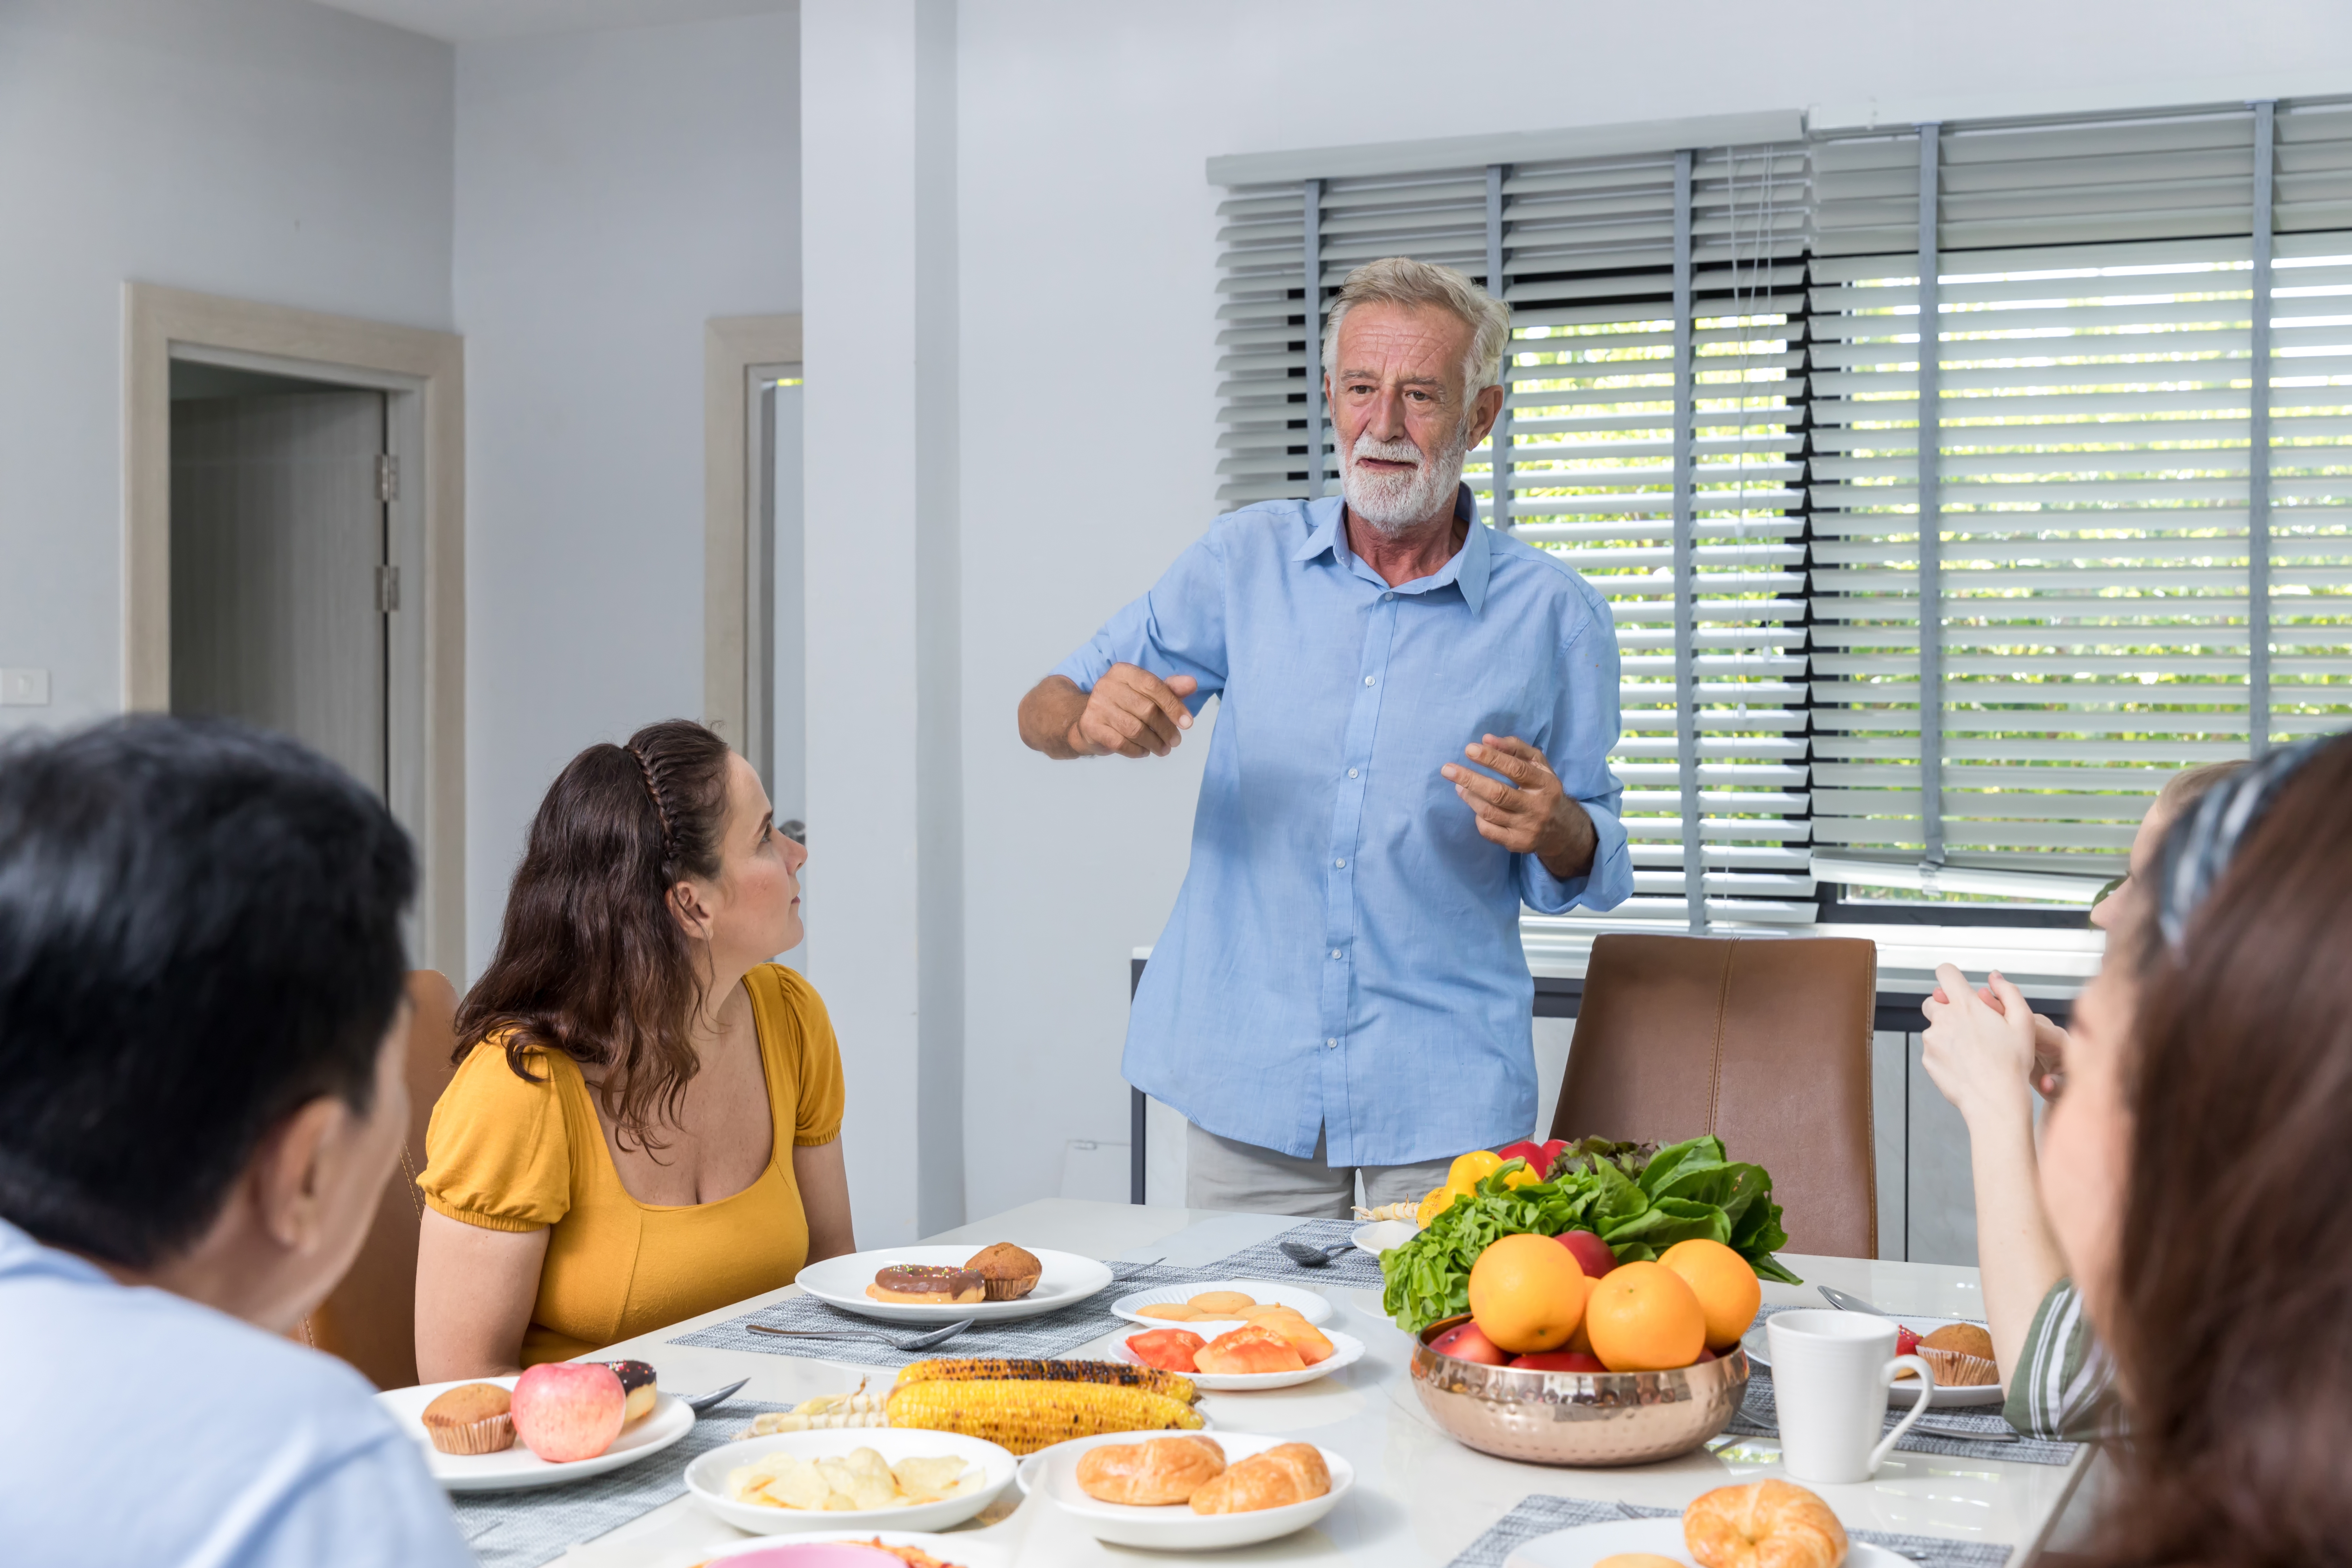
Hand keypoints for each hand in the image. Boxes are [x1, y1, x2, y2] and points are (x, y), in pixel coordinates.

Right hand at [1069, 664, 1198, 757]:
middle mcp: (1107, 685)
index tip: (1188, 723)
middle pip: (1146, 709)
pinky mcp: (1091, 726)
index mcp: (1123, 671)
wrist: (1086, 720)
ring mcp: (1096, 706)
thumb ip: (1169, 688)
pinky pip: (1121, 743)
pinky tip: (1145, 751)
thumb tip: (1192, 683)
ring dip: (1154, 743)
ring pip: (1135, 729)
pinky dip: (1137, 750)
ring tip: (1163, 749)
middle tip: (1176, 741)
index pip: (1153, 685)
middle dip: (1166, 729)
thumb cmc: (1124, 704)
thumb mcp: (1145, 692)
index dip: (1173, 705)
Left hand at [1441, 735, 1595, 877]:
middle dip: (1470, 779)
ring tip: (1458, 785)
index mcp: (1545, 784)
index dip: (1491, 758)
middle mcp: (1538, 807)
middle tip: (1447, 769)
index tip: (1469, 749)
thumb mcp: (1538, 764)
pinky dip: (1478, 817)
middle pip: (1499, 793)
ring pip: (1490, 812)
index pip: (1516, 769)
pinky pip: (1488, 830)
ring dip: (1469, 796)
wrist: (1561, 828)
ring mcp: (1528, 828)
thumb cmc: (1543, 788)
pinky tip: (1475, 807)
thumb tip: (1486, 739)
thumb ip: (1514, 748)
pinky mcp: (1518, 844)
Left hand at [1928, 971, 2069, 1096]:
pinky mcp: (1927, 1058)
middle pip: (1933, 1000)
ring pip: (1934, 1027)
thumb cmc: (2011, 1065)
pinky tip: (1965, 1063)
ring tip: (1972, 1050)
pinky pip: (1933, 1049)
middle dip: (1947, 1008)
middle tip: (1969, 1025)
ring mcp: (1932, 1039)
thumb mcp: (2023, 1022)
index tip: (1955, 984)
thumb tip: (1995, 978)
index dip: (1951, 976)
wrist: (1995, 1100)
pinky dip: (1945, 1053)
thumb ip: (2009, 992)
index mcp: (1966, 1006)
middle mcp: (1944, 1019)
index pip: (1945, 973)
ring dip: (1948, 1032)